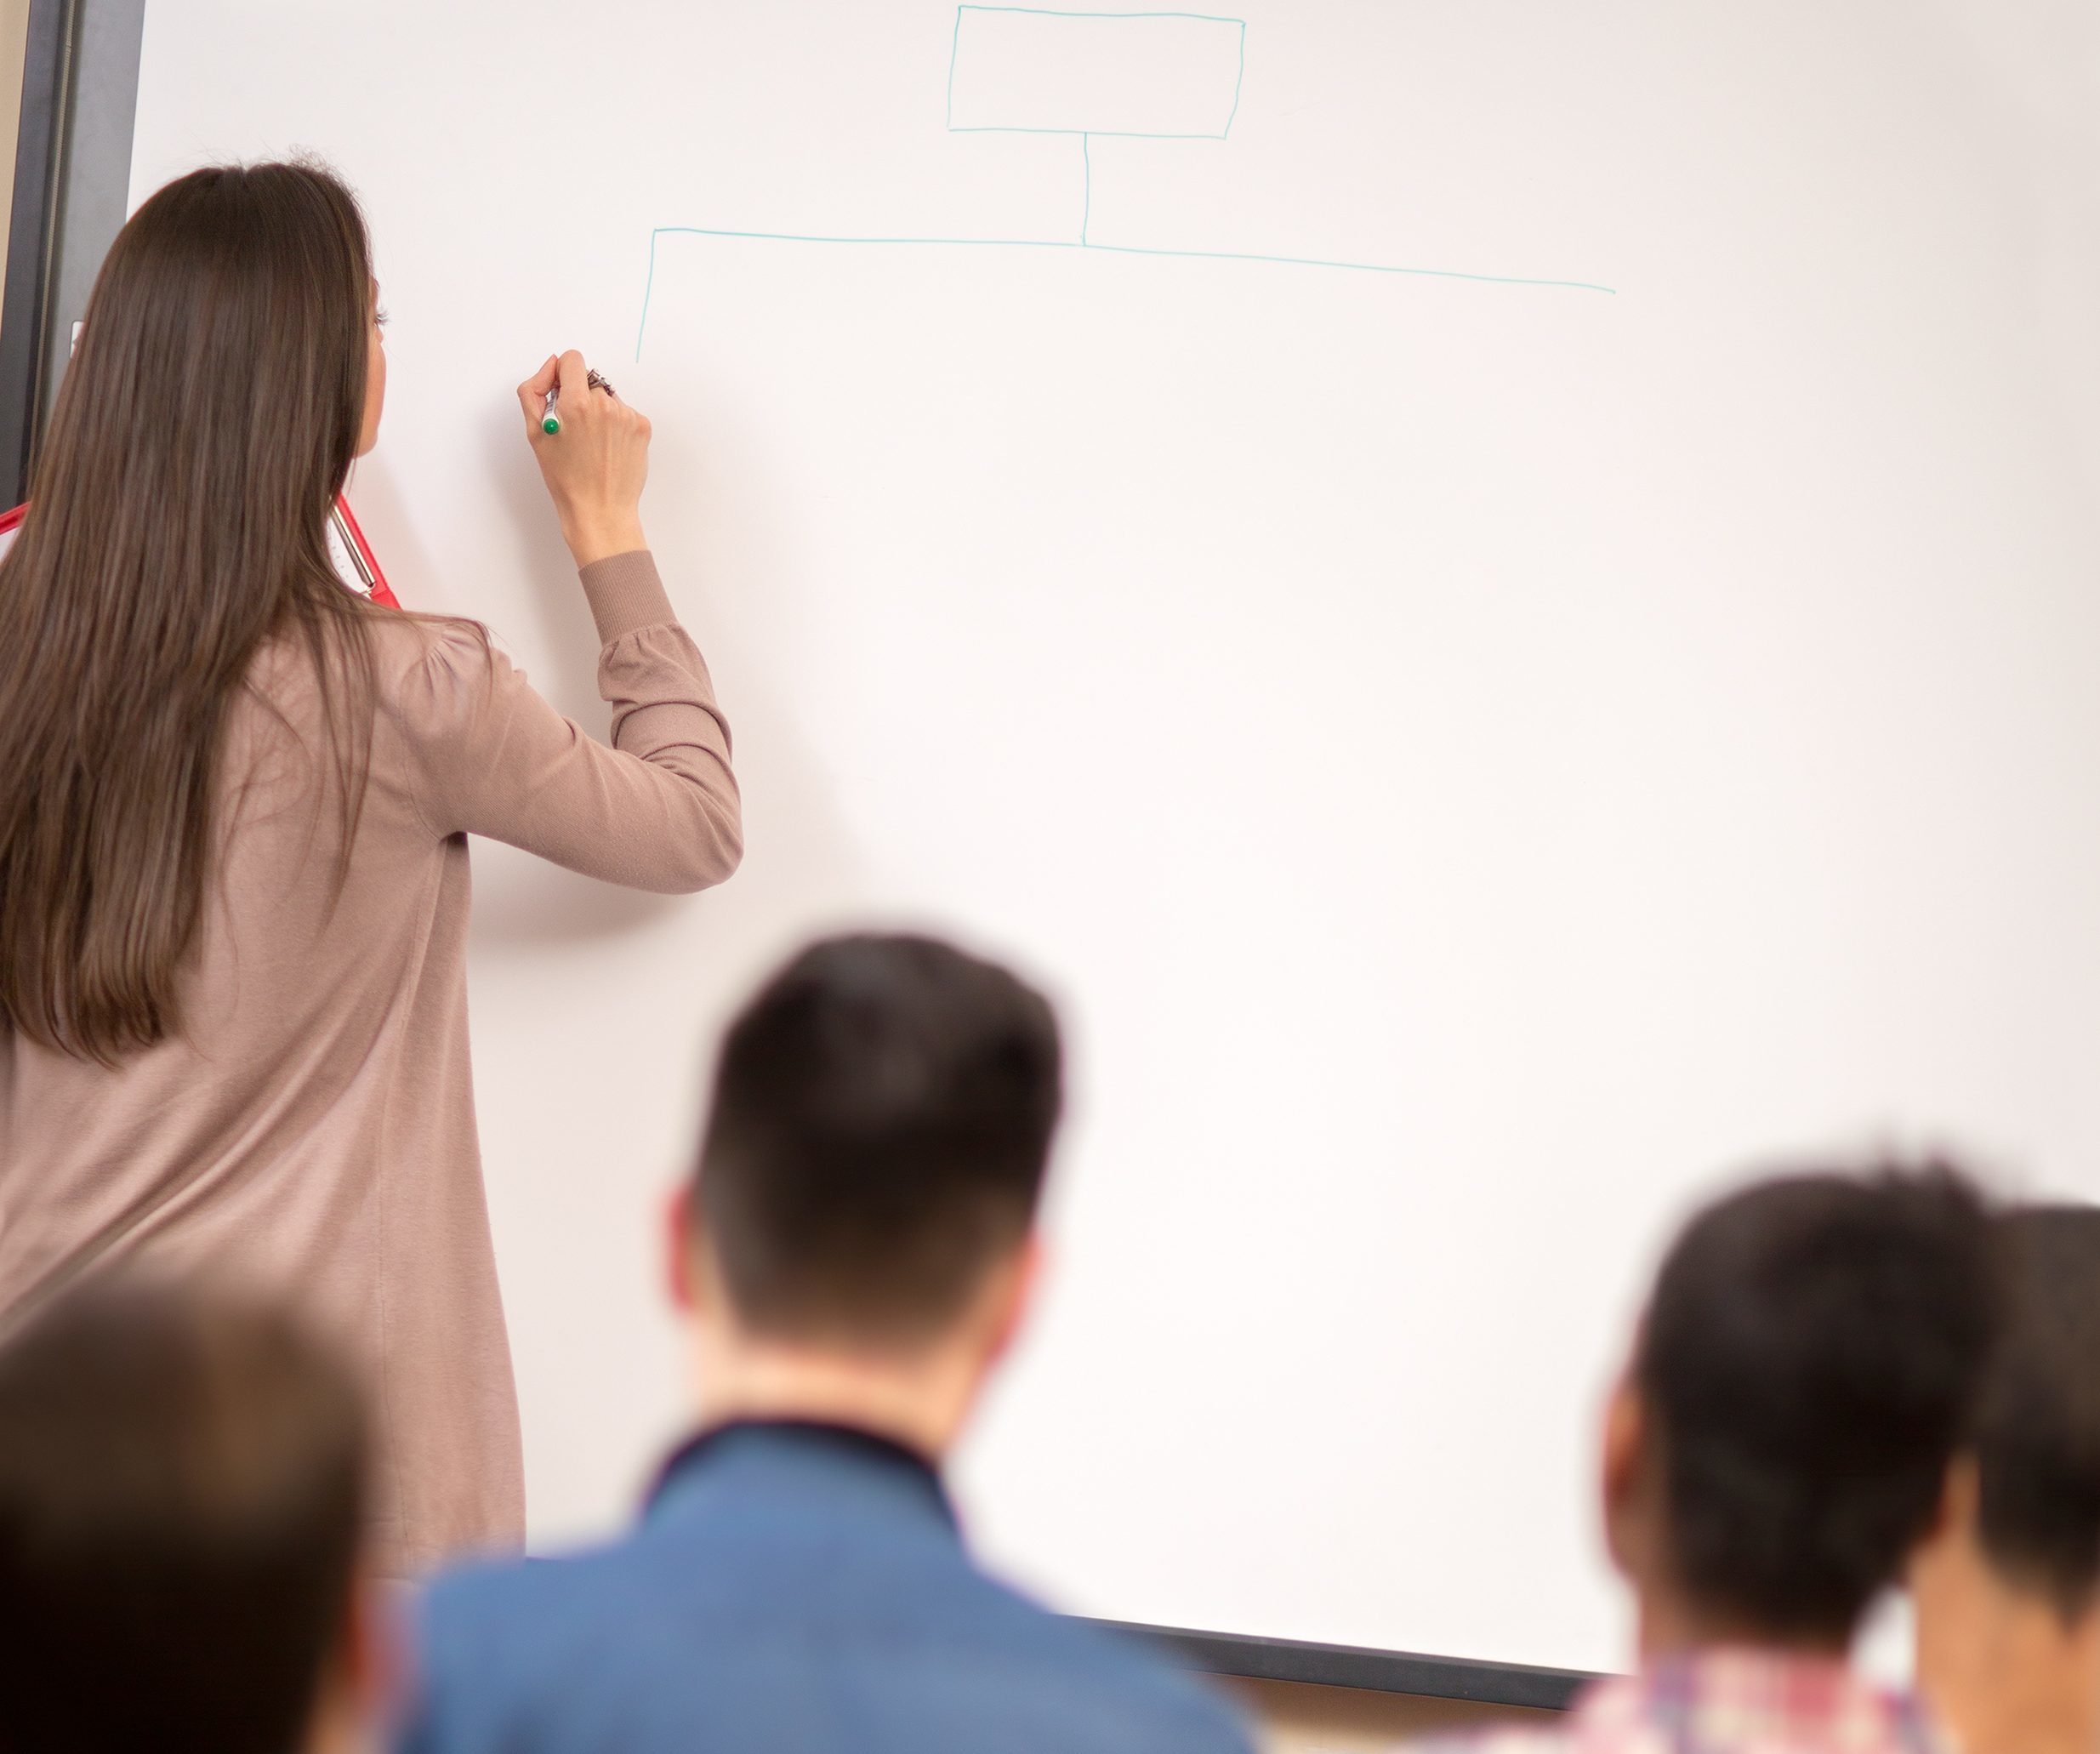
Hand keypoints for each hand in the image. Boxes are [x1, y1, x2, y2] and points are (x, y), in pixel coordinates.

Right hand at [516, 351, 651, 566]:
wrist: (600, 510)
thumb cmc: (565, 479)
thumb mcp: (535, 433)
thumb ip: (534, 390)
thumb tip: (551, 366)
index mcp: (576, 403)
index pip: (572, 360)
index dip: (563, 374)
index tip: (561, 392)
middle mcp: (605, 405)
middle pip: (590, 382)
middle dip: (581, 398)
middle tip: (576, 431)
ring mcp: (627, 415)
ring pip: (608, 398)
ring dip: (600, 413)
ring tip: (594, 443)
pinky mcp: (642, 427)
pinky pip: (625, 413)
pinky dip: (616, 425)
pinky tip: (609, 448)